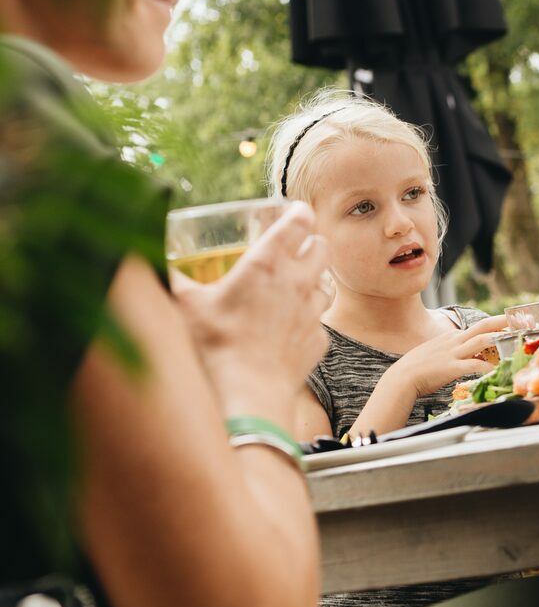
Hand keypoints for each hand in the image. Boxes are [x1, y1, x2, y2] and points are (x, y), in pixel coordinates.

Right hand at [172, 202, 330, 423]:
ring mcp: (312, 313)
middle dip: (311, 243)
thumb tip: (143, 263)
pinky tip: (289, 328)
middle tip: (294, 247)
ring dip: (314, 280)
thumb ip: (169, 278)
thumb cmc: (214, 346)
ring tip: (294, 285)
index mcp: (267, 263)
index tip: (294, 212)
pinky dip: (307, 321)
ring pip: (327, 284)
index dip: (299, 213)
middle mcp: (298, 283)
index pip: (299, 222)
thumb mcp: (183, 305)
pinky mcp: (318, 341)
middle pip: (322, 248)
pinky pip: (319, 323)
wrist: (247, 394)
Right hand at [384, 313, 507, 398]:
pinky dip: (488, 367)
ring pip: (481, 341)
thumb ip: (455, 351)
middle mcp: (454, 341)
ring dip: (500, 339)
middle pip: (483, 327)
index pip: (479, 328)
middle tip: (520, 321)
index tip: (512, 326)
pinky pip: (474, 365)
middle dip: (503, 322)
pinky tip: (498, 371)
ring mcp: (453, 353)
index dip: (497, 327)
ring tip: (516, 341)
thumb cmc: (419, 368)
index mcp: (452, 336)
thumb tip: (471, 355)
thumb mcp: (439, 353)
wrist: (402, 378)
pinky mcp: (451, 367)